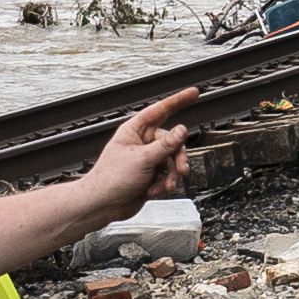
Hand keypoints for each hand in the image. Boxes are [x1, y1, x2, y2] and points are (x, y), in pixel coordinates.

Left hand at [91, 91, 193, 209]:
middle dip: (177, 158)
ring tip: (167, 185)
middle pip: (172, 141)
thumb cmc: (111, 179)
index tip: (194, 93)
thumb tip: (182, 130)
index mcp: (135, 131)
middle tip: (181, 169)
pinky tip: (155, 191)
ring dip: (172, 175)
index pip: (160, 110)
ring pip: (172, 161)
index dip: (179, 100)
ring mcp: (147, 160)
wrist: (103, 205)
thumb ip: (165, 145)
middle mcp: (142, 143)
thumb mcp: (143, 159)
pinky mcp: (151, 176)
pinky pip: (168, 176)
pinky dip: (165, 184)